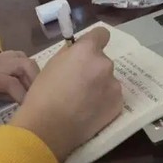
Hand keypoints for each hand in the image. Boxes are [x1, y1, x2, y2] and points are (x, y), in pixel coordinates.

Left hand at [0, 51, 39, 130]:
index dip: (21, 96)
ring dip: (35, 78)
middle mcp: (1, 63)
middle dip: (33, 84)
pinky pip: (28, 61)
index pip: (11, 83)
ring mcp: (8, 56)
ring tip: (34, 95)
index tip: (27, 111)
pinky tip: (30, 85)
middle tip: (35, 101)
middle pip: (25, 66)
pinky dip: (32, 73)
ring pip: (29, 63)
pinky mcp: (14, 56)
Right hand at [9, 27, 122, 162]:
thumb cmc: (43, 94)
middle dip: (94, 68)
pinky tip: (89, 111)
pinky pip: (112, 96)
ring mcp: (113, 85)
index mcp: (87, 50)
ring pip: (108, 80)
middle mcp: (104, 64)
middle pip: (103, 60)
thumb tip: (79, 51)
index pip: (102, 34)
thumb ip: (70, 54)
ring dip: (100, 85)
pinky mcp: (118, 104)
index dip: (95, 41)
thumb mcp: (53, 64)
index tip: (88, 52)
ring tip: (83, 101)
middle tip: (79, 84)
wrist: (48, 128)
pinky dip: (104, 101)